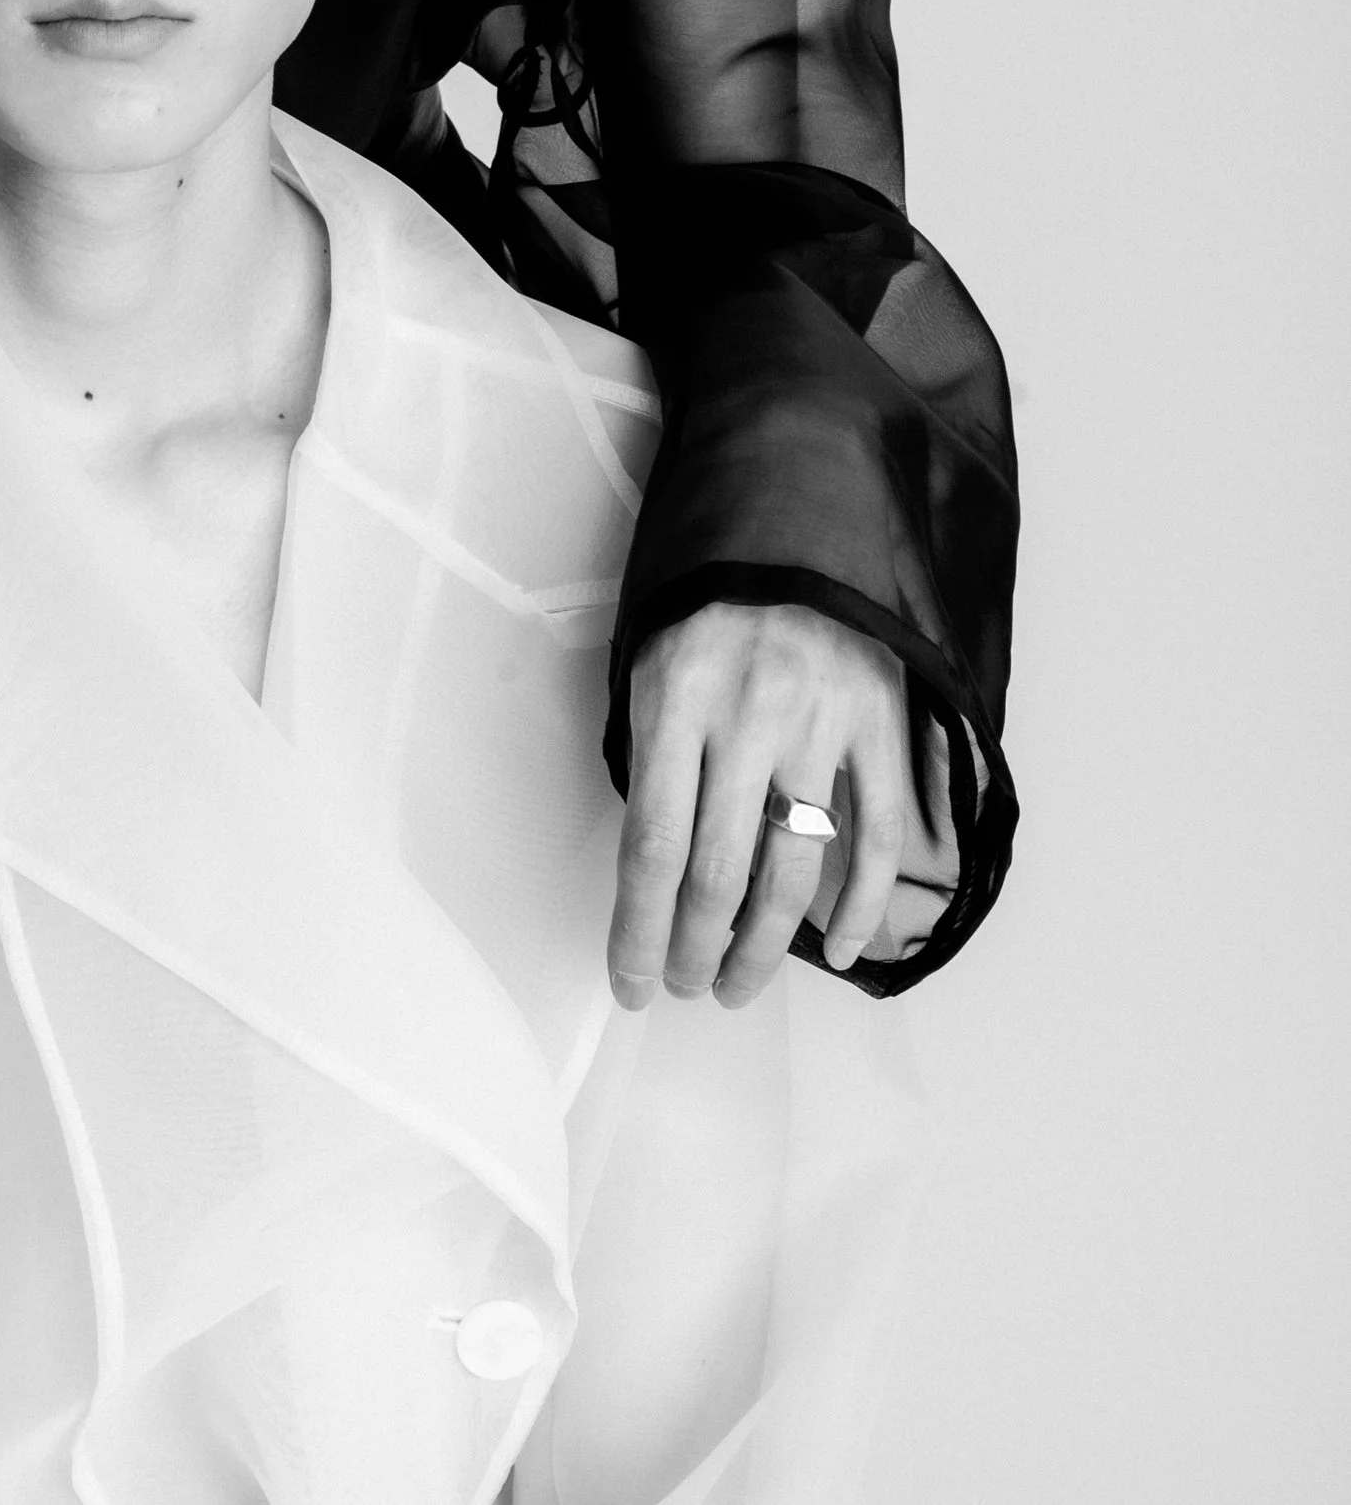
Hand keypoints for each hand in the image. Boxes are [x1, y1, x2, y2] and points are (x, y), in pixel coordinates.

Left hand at [608, 603, 917, 1010]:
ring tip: (736, 983)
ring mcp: (821, 723)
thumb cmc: (706, 606)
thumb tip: (649, 873)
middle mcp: (747, 717)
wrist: (793, 525)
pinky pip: (879, 837)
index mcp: (675, 699)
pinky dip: (864, 906)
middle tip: (684, 985)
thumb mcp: (650, 663)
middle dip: (693, 950)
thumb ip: (654, 758)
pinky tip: (844, 951)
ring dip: (763, 947)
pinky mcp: (879, 724)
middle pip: (718, 874)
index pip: (650, 847)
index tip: (631, 983)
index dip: (637, 930)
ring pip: (794, 870)